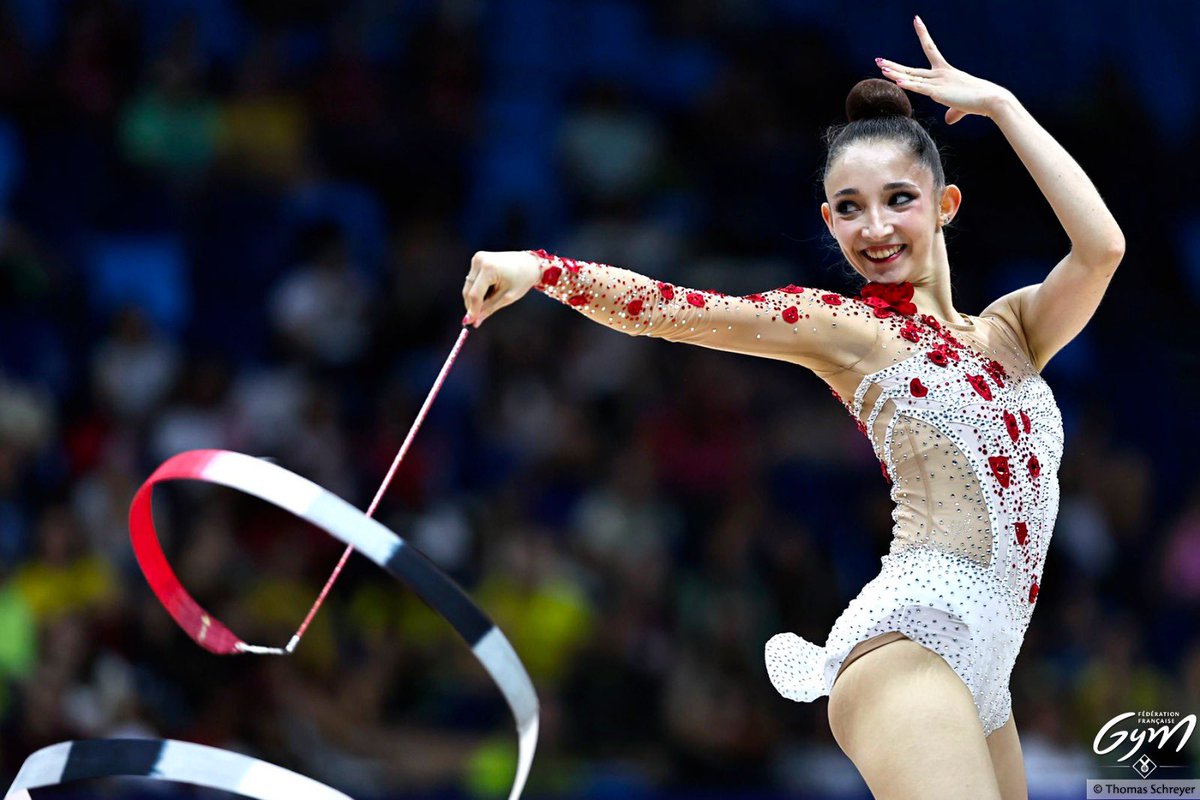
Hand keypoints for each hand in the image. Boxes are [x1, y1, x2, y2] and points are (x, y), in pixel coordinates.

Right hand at [462, 250, 541, 327]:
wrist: (529, 263)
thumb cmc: (522, 279)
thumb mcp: (507, 297)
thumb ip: (488, 309)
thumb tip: (474, 321)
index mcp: (489, 268)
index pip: (475, 294)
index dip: (472, 310)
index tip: (471, 323)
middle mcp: (480, 260)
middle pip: (468, 290)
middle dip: (472, 305)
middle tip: (476, 319)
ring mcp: (478, 258)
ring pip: (468, 286)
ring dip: (475, 297)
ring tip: (492, 299)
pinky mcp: (478, 259)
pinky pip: (472, 280)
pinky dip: (477, 289)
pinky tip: (489, 291)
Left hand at [876, 16, 1012, 124]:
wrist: (990, 99)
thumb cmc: (978, 101)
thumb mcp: (961, 106)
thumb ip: (953, 112)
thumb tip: (949, 120)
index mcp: (945, 71)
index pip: (931, 49)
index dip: (923, 34)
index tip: (917, 20)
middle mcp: (939, 73)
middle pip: (911, 69)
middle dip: (894, 65)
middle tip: (879, 60)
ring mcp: (938, 82)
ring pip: (911, 77)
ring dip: (894, 73)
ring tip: (880, 67)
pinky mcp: (938, 92)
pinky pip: (919, 87)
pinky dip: (907, 84)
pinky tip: (895, 80)